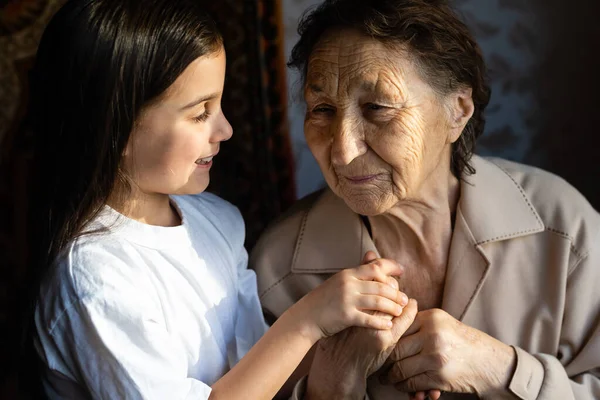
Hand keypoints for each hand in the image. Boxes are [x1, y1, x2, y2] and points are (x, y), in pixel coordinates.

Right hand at [305, 252, 418, 399]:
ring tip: (399, 312)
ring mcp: (346, 299)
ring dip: (392, 307)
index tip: (401, 272)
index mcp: (348, 274)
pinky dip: (380, 322)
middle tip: (405, 299)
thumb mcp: (338, 282)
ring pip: (378, 301)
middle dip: (396, 292)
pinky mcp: (345, 316)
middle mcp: (348, 284)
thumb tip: (373, 260)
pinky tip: (388, 326)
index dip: (391, 267)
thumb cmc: (323, 301)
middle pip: (381, 285)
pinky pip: (368, 319)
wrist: (304, 317)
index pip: (375, 266)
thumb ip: (356, 273)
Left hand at [385, 308, 515, 396]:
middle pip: (395, 350)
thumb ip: (417, 322)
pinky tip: (403, 387)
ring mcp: (436, 356)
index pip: (398, 329)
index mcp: (430, 318)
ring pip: (400, 369)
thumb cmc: (460, 341)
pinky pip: (411, 384)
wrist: (487, 362)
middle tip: (379, 367)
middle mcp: (433, 335)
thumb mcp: (441, 323)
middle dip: (385, 361)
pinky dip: (404, 387)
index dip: (386, 341)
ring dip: (392, 377)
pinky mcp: (439, 376)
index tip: (380, 348)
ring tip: (388, 378)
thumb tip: (386, 326)